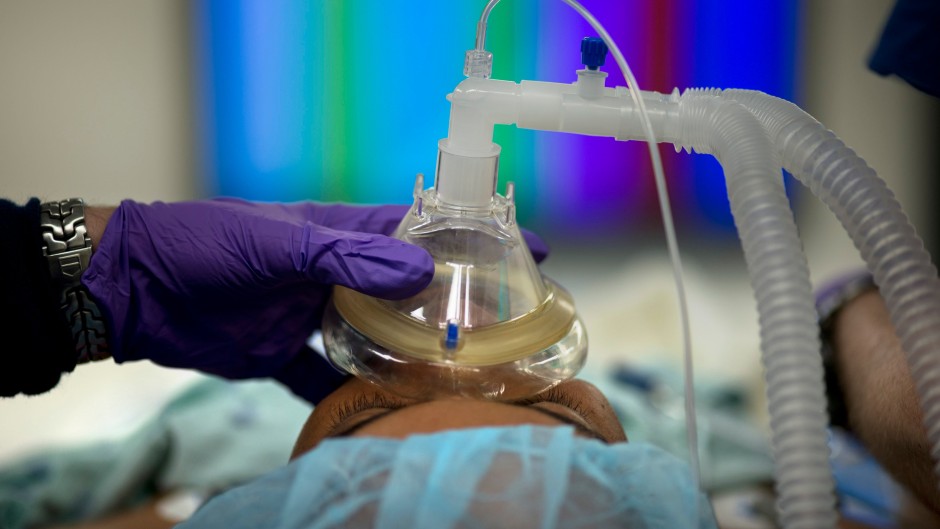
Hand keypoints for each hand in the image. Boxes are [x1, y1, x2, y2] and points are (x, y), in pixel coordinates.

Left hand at [82, 199, 547, 402]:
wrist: (135, 287)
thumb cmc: (205, 245)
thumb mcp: (277, 243)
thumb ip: (345, 256)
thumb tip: (420, 269)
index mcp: (340, 233)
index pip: (420, 229)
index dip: (471, 236)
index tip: (527, 247)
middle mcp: (336, 273)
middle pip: (407, 288)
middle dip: (451, 302)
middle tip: (502, 326)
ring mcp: (312, 313)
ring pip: (375, 335)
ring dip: (409, 351)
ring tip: (459, 373)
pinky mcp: (283, 352)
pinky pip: (325, 377)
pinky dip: (349, 394)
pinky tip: (382, 413)